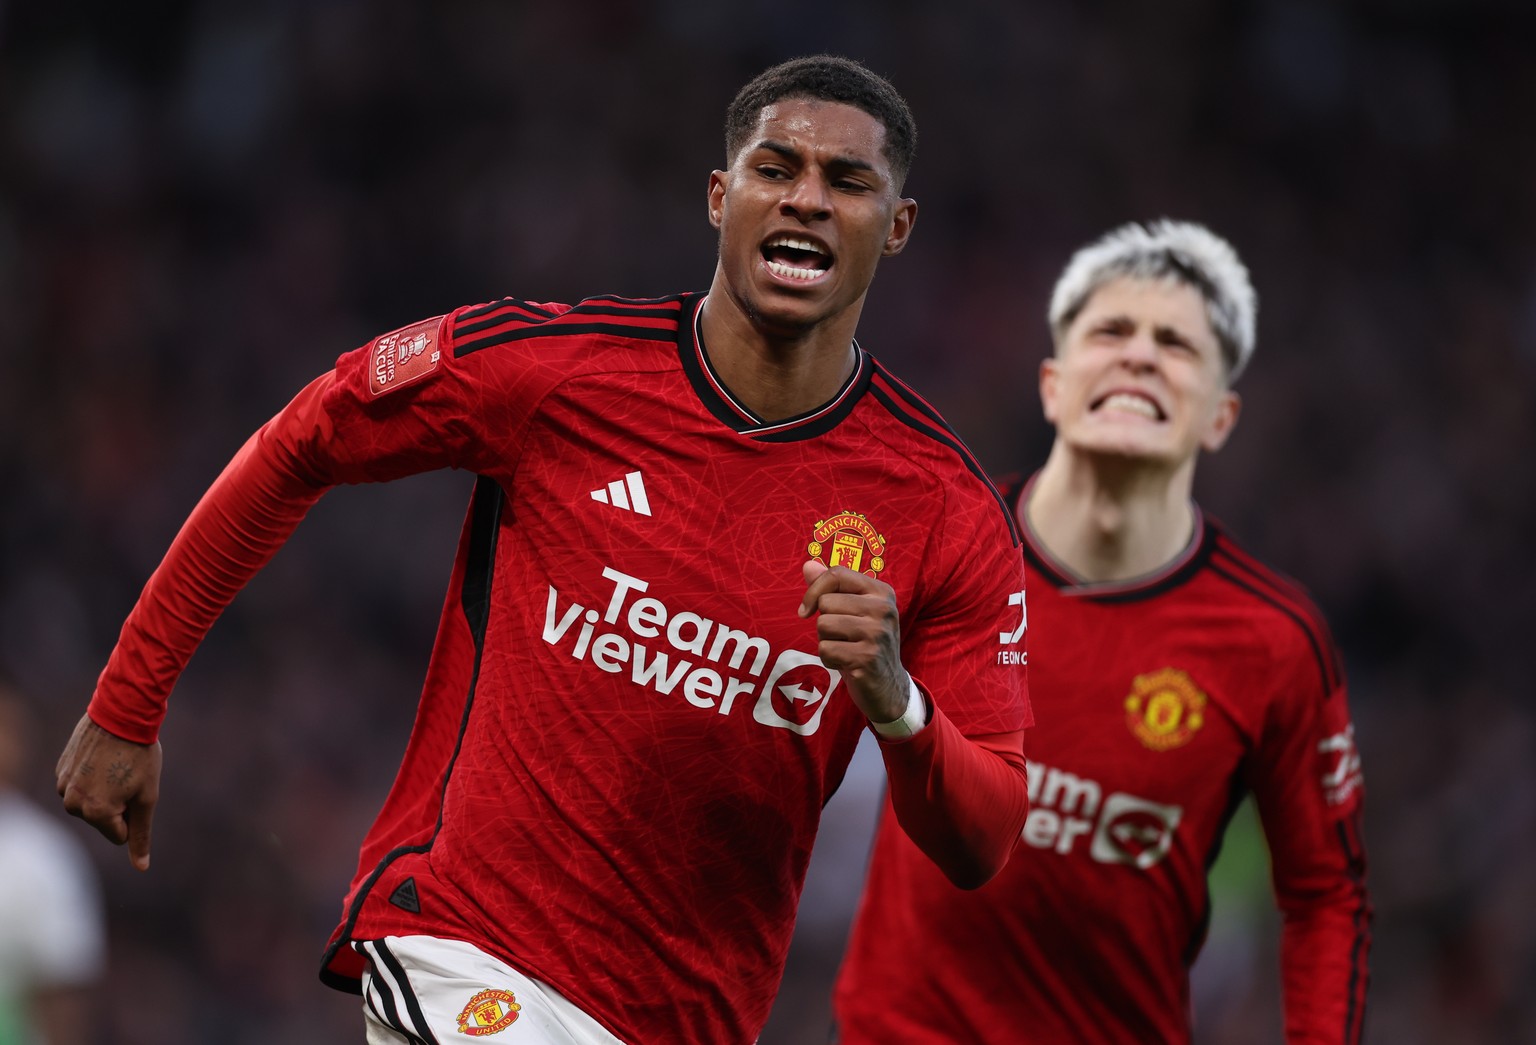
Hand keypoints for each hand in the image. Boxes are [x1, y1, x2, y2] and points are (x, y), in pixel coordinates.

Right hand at [56, 714, 161, 871]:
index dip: (134, 813)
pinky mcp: (60, 769)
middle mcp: (72, 803)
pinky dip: (93, 776)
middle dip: (118, 803)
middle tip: (127, 775)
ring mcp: (62, 785)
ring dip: (105, 790)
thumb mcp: (147, 798)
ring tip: (116, 765)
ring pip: (91, 802)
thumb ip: (141, 834)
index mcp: (95, 813)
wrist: (122, 714)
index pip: (120, 834)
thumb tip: (141, 867)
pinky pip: (80, 784)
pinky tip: (103, 758)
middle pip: (103, 819)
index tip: (137, 789)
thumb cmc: (140, 756)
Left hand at [799, 560, 908, 722]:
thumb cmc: (864, 643)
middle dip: (825, 623)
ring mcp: (878, 634)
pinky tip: (846, 664)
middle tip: (844, 637)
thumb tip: (808, 565)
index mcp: (881, 591)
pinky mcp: (867, 658)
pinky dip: (829, 660)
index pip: (837, 574)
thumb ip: (831, 587)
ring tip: (846, 649)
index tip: (806, 609)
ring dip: (826, 641)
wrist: (889, 686)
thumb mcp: (853, 611)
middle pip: (826, 603)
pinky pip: (826, 650)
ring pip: (823, 625)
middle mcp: (884, 609)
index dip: (814, 590)